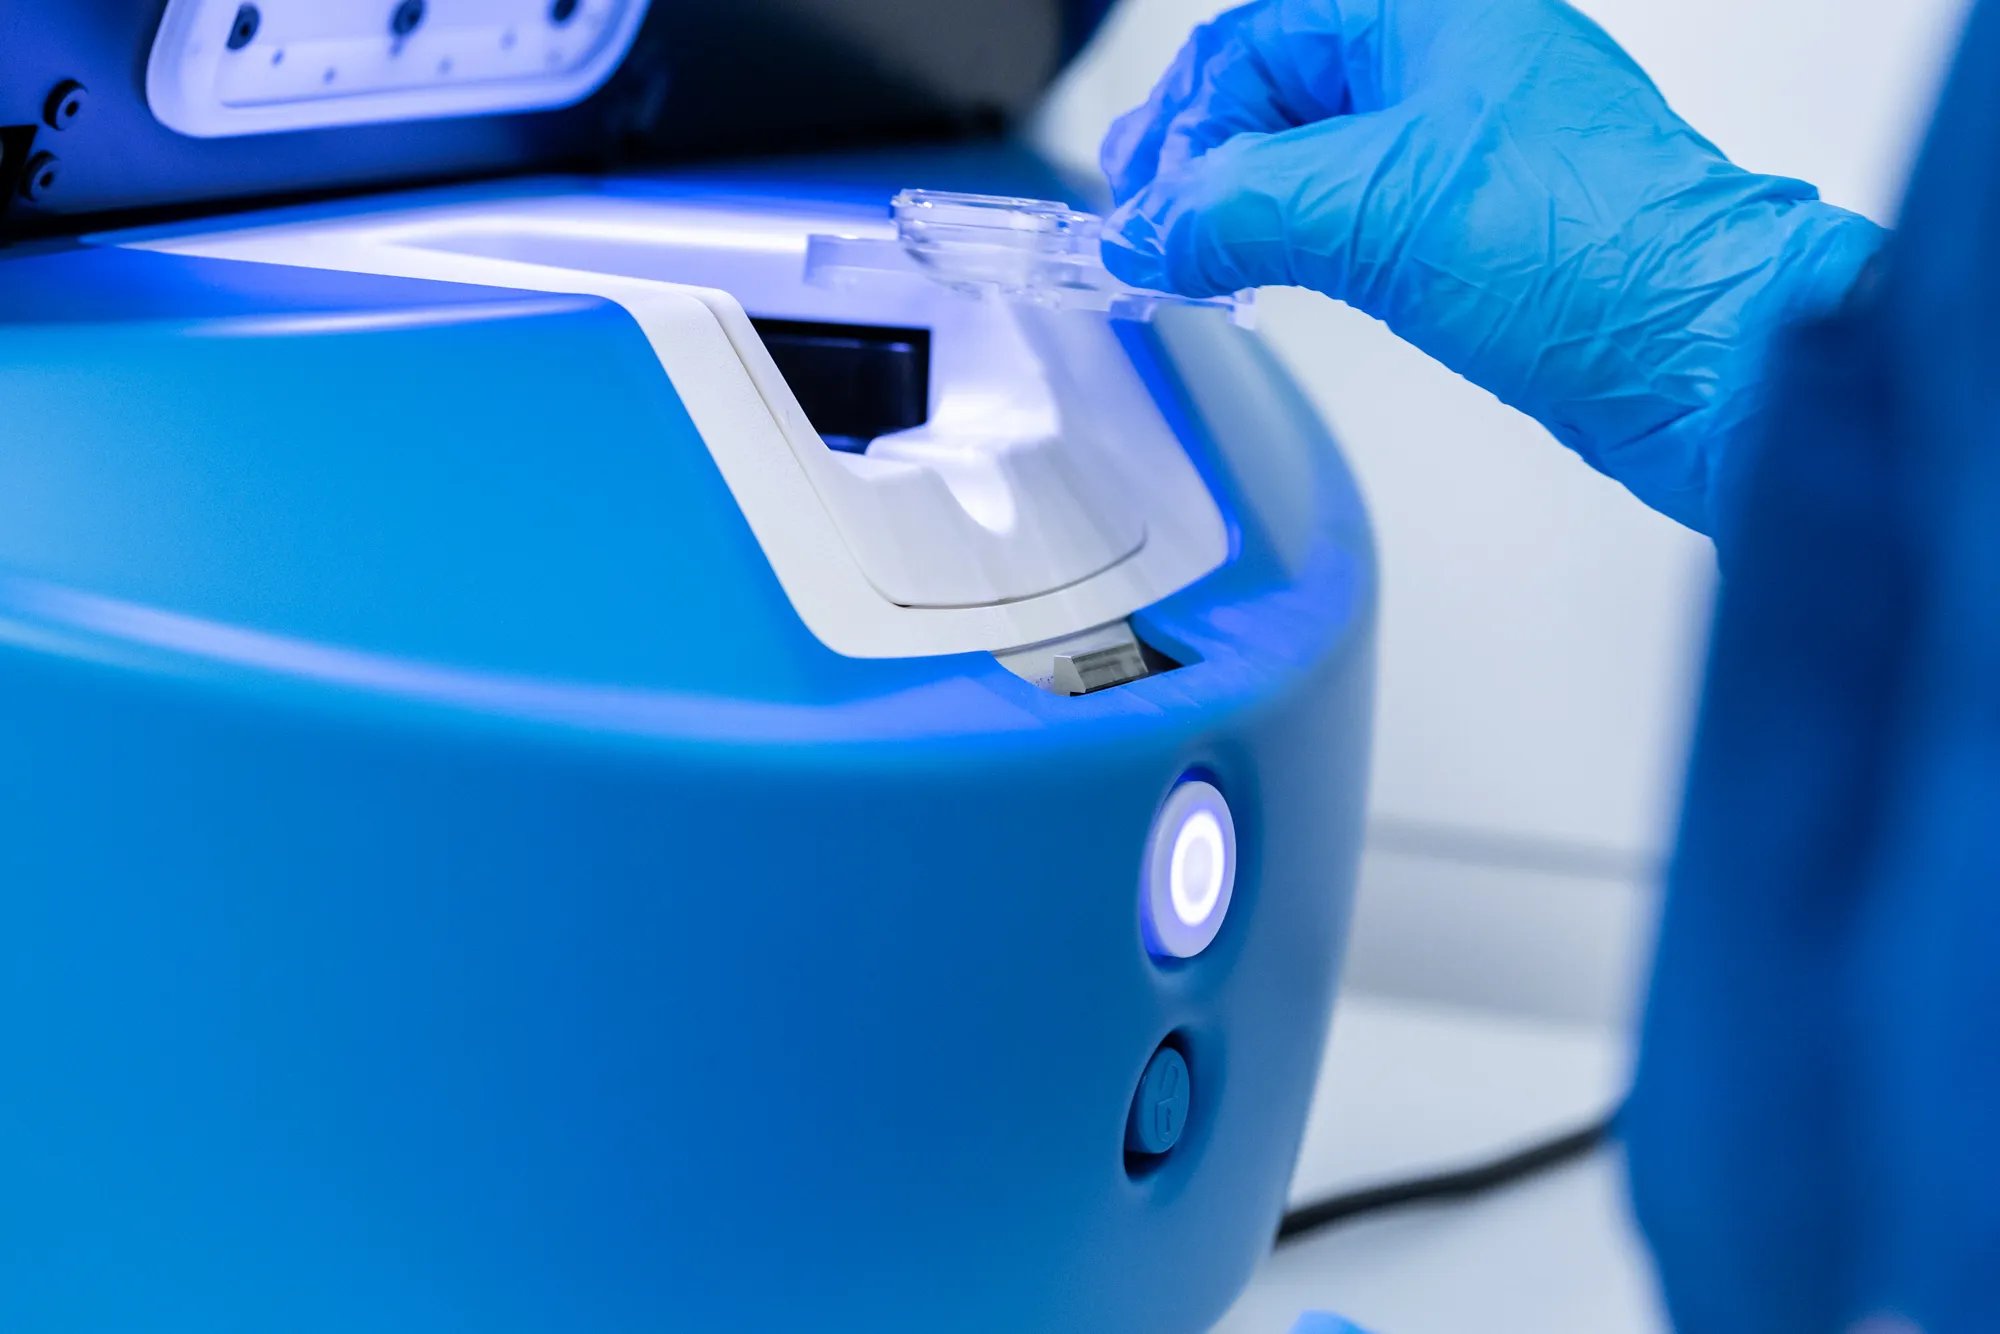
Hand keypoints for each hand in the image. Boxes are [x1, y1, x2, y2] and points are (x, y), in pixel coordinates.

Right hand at [1100, 0, 1883, 531]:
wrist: (1706, 361)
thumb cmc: (1602, 254)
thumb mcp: (1374, 209)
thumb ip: (1235, 207)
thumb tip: (1145, 226)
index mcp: (1433, 12)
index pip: (1254, 41)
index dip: (1181, 120)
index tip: (1137, 205)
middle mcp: (1451, 66)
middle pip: (1278, 90)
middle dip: (1200, 158)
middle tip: (1144, 228)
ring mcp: (1467, 148)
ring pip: (1315, 155)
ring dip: (1240, 205)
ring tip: (1188, 260)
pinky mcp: (1479, 229)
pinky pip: (1357, 214)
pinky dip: (1294, 242)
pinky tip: (1265, 279)